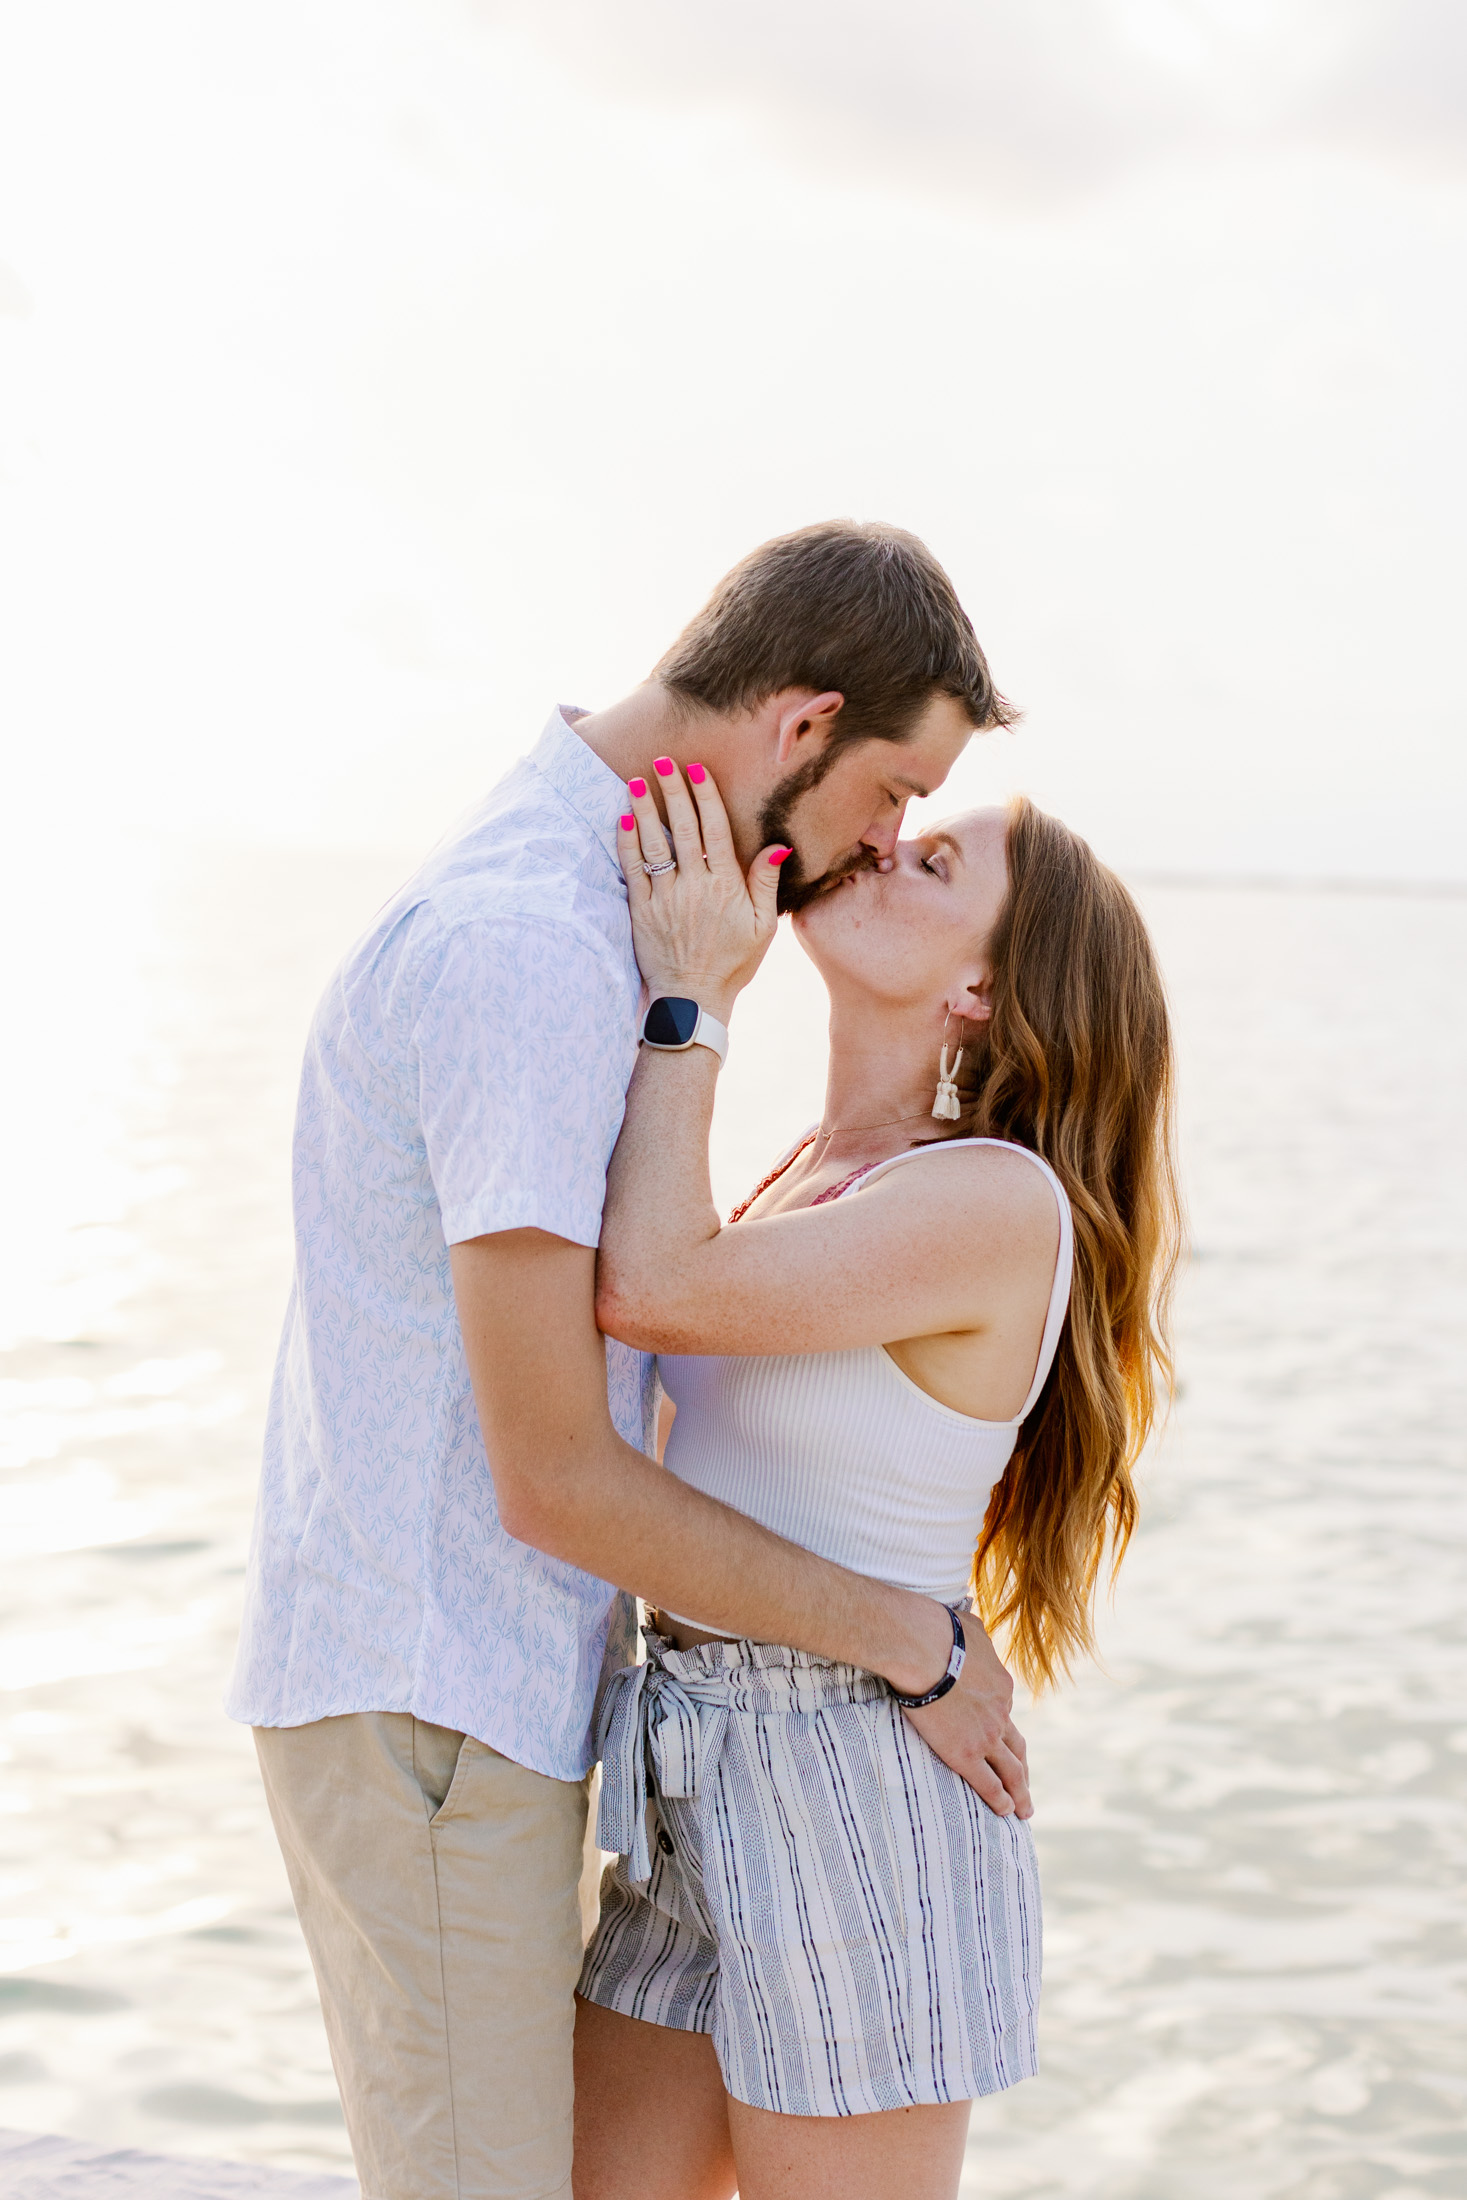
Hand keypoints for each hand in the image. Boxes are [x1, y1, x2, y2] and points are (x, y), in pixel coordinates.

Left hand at [619, 759, 785, 1016]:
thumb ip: (765, 883)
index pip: (714, 830)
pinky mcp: (641, 912)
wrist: (693, 1001)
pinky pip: (633, 870)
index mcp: (726, 887)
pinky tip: (624, 819)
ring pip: (654, 844)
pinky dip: (627, 842)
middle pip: (682, 828)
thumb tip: (777, 845)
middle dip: (673, 791)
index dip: (704, 796)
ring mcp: (665, 898)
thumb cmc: (733, 964)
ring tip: (639, 780)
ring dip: (645, 809)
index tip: (696, 771)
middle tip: (664, 762)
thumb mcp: (763, 927)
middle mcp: (694, 887)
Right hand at [901, 1615, 1031, 1818]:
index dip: (998, 1723)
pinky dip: (999, 1799)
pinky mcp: (965, 1754)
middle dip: (1023, 1768)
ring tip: (1023, 1809)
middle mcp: (1001, 1714)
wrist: (922, 1649)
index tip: (993, 1734)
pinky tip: (1004, 1811)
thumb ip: (974, 1635)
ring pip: (1011, 1771)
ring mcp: (986, 1737)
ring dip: (1020, 1792)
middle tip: (1025, 1785)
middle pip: (1017, 1747)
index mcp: (1001, 1686)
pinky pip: (988, 1784)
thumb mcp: (967, 1625)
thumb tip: (968, 1627)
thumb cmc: (938, 1631)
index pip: (1003, 1710)